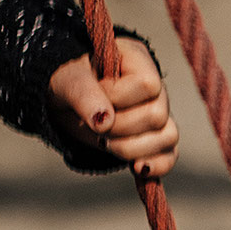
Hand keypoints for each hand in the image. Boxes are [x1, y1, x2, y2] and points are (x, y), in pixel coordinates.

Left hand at [48, 36, 179, 177]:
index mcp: (138, 60)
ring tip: (105, 143)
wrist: (62, 100)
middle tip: (95, 127)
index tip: (91, 99)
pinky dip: (154, 166)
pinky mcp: (155, 139)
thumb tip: (104, 122)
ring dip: (131, 148)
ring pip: (168, 137)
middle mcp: (155, 87)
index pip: (147, 85)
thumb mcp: (66, 80)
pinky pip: (169, 156)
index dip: (118, 98)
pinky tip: (136, 168)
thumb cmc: (65, 81)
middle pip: (158, 114)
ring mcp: (159, 114)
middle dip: (120, 128)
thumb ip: (83, 93)